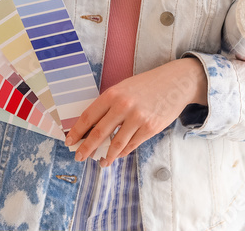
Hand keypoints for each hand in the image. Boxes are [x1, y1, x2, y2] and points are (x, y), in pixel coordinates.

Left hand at [65, 57, 206, 167]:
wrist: (175, 82)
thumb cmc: (146, 85)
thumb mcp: (124, 88)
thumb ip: (110, 105)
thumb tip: (92, 127)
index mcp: (113, 94)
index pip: (89, 116)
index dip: (77, 131)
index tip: (69, 141)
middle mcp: (123, 106)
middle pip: (99, 133)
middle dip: (87, 148)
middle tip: (79, 157)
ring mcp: (138, 118)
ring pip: (116, 144)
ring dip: (106, 156)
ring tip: (101, 162)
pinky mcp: (150, 128)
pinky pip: (132, 145)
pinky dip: (123, 152)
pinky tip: (117, 155)